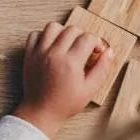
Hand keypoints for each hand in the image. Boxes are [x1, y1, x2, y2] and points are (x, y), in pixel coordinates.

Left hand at [13, 22, 114, 138]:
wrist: (41, 112)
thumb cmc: (65, 104)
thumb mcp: (89, 89)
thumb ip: (102, 69)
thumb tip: (109, 52)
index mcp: (71, 62)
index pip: (87, 38)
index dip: (96, 42)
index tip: (97, 51)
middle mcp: (54, 54)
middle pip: (72, 29)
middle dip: (82, 36)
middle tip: (84, 48)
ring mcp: (40, 53)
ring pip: (52, 27)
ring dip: (63, 31)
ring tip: (67, 43)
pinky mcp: (29, 55)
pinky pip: (34, 34)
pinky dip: (43, 36)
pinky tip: (51, 46)